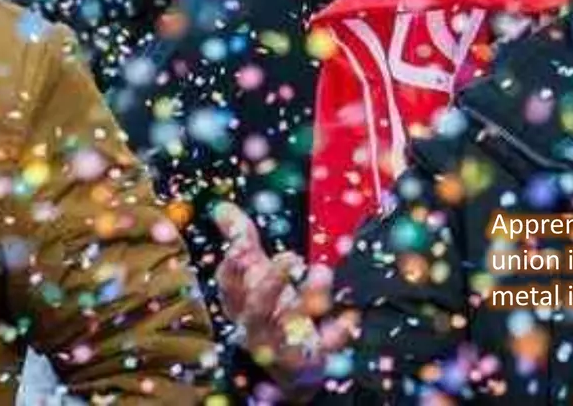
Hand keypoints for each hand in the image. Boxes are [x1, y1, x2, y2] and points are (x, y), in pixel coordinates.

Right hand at [214, 204, 354, 396]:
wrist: (289, 366)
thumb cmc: (270, 310)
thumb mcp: (256, 275)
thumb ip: (242, 242)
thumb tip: (222, 207)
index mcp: (240, 303)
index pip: (229, 284)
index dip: (233, 266)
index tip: (243, 244)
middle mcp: (256, 325)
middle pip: (256, 307)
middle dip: (271, 282)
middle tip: (290, 257)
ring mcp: (281, 345)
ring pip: (291, 324)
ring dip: (308, 297)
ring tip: (323, 272)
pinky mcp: (308, 360)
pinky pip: (322, 348)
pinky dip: (336, 333)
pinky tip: (350, 317)